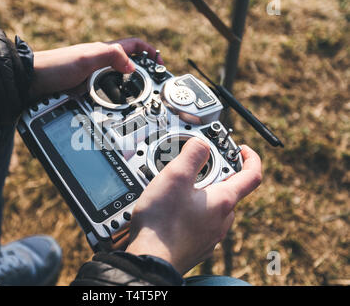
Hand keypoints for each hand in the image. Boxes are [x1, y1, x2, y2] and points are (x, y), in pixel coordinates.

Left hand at [29, 38, 162, 99]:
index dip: (149, 52)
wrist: (32, 81)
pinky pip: (106, 93)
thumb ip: (111, 57)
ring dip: (130, 88)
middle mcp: (100, 62)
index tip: (159, 63)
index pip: (134, 46)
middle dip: (144, 73)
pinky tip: (116, 107)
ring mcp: (93, 76)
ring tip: (139, 101)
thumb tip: (133, 65)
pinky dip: (115, 99)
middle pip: (130, 64)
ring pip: (119, 81)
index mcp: (104, 51)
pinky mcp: (85, 89)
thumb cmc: (56, 67)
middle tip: (153, 86)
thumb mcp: (86, 59)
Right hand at [126, 138, 261, 274]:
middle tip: (196, 167)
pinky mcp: (197, 245)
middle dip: (216, 174)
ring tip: (179, 189)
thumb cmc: (162, 223)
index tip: (240, 148)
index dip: (250, 157)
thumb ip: (192, 154)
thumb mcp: (175, 177)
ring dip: (203, 194)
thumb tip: (202, 143)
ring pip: (214, 208)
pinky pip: (201, 223)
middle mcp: (221, 220)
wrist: (151, 260)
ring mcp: (210, 235)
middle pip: (230, 190)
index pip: (252, 175)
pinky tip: (173, 211)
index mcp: (223, 200)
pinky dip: (193, 211)